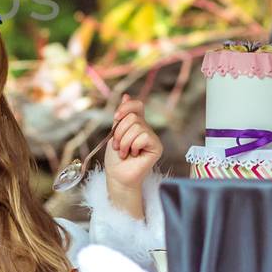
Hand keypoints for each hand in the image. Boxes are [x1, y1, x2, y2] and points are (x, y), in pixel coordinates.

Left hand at [103, 93, 160, 213]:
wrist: (117, 175)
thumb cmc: (115, 157)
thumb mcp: (114, 133)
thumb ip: (121, 117)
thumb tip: (126, 95)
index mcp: (137, 123)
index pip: (137, 105)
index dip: (126, 107)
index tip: (116, 117)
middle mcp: (146, 129)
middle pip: (132, 117)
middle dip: (119, 132)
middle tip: (118, 146)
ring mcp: (152, 138)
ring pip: (136, 127)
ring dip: (124, 141)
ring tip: (124, 152)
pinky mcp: (157, 147)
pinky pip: (143, 136)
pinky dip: (133, 146)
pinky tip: (133, 155)